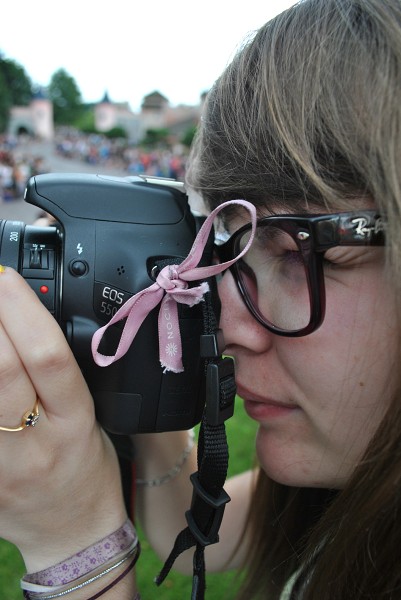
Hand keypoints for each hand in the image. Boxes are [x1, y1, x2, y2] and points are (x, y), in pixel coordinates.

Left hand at [0, 267, 126, 571]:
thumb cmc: (87, 469)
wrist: (70, 531)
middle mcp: (35, 443)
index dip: (22, 311)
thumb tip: (22, 323)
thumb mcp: (93, 416)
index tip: (6, 277)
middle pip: (1, 372)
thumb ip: (59, 374)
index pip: (48, 358)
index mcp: (76, 422)